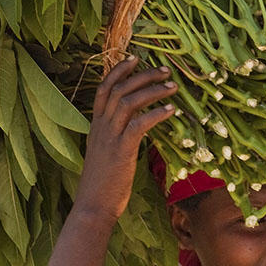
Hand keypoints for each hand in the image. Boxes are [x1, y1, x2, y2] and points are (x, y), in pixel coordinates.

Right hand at [76, 56, 177, 220]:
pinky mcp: (122, 150)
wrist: (93, 206)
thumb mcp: (106, 154)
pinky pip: (139, 124)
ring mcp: (110, 138)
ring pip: (128, 101)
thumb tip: (134, 127)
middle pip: (118, 89)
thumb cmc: (102, 184)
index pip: (103, 89)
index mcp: (96, 126)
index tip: (135, 58)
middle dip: (143, 75)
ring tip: (172, 87)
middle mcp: (101, 127)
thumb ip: (116, 137)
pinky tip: (171, 110)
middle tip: (164, 70)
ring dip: (153, 90)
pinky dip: (155, 113)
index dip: (118, 71)